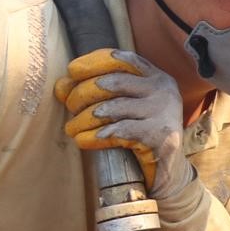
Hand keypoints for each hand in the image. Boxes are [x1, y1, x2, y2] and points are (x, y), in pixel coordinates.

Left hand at [55, 48, 193, 197]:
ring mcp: (163, 112)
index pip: (122, 60)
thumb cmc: (140, 134)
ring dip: (85, 118)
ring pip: (114, 108)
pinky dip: (98, 135)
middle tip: (70, 106)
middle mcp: (162, 90)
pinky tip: (85, 139)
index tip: (72, 70)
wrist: (169, 169)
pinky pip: (121, 131)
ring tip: (72, 128)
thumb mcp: (124, 108)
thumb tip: (61, 86)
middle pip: (113, 82)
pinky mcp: (160, 136)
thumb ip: (99, 94)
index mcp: (155, 77)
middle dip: (84, 93)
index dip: (94, 63)